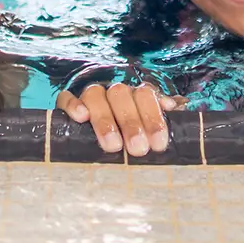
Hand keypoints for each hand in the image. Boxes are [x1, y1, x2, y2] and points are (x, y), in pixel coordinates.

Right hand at [56, 82, 180, 156]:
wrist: (99, 133)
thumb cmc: (132, 136)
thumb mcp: (148, 129)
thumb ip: (161, 117)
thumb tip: (176, 105)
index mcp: (136, 95)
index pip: (146, 96)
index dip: (153, 118)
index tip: (158, 144)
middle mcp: (114, 92)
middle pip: (122, 96)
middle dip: (131, 123)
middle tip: (138, 149)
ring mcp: (91, 96)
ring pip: (96, 95)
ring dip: (105, 119)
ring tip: (113, 146)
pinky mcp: (68, 103)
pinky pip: (67, 97)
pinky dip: (74, 104)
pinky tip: (81, 118)